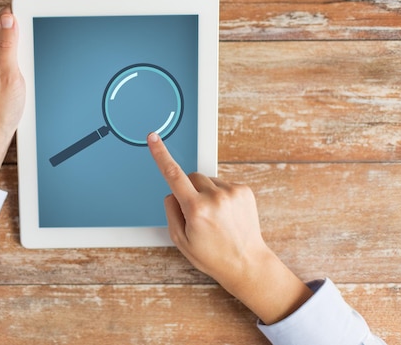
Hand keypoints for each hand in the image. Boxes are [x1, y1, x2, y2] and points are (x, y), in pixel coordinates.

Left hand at [0, 8, 24, 185]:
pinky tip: (26, 76)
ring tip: (28, 69)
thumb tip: (9, 17)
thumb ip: (8, 45)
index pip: (1, 18)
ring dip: (23, 51)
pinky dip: (21, 63)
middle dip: (23, 35)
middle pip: (6, 29)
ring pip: (10, 44)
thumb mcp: (8, 75)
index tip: (34, 22)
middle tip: (30, 54)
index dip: (19, 17)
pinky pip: (11, 58)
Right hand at [147, 133, 311, 324]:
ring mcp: (232, 192)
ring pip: (207, 181)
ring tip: (214, 217)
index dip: (161, 154)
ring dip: (205, 193)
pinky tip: (225, 214)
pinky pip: (222, 184)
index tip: (153, 138)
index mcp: (196, 209)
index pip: (173, 175)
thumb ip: (171, 211)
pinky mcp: (244, 190)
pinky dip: (220, 195)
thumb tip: (172, 192)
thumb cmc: (212, 255)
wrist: (247, 263)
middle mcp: (215, 197)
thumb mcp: (180, 240)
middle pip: (191, 176)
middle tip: (195, 213)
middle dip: (188, 189)